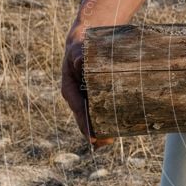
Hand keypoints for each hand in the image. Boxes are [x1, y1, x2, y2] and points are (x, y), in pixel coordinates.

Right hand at [60, 32, 114, 147]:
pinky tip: (115, 130)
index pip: (78, 108)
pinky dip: (106, 120)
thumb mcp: (78, 48)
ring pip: (92, 117)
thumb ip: (78, 55)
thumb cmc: (81, 46)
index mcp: (70, 88)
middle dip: (94, 131)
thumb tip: (80, 62)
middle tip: (105, 142)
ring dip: (101, 129)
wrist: (85, 43)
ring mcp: (86, 98)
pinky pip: (100, 110)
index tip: (92, 136)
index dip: (85, 123)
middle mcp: (77, 96)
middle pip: (84, 117)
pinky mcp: (96, 96)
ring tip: (108, 141)